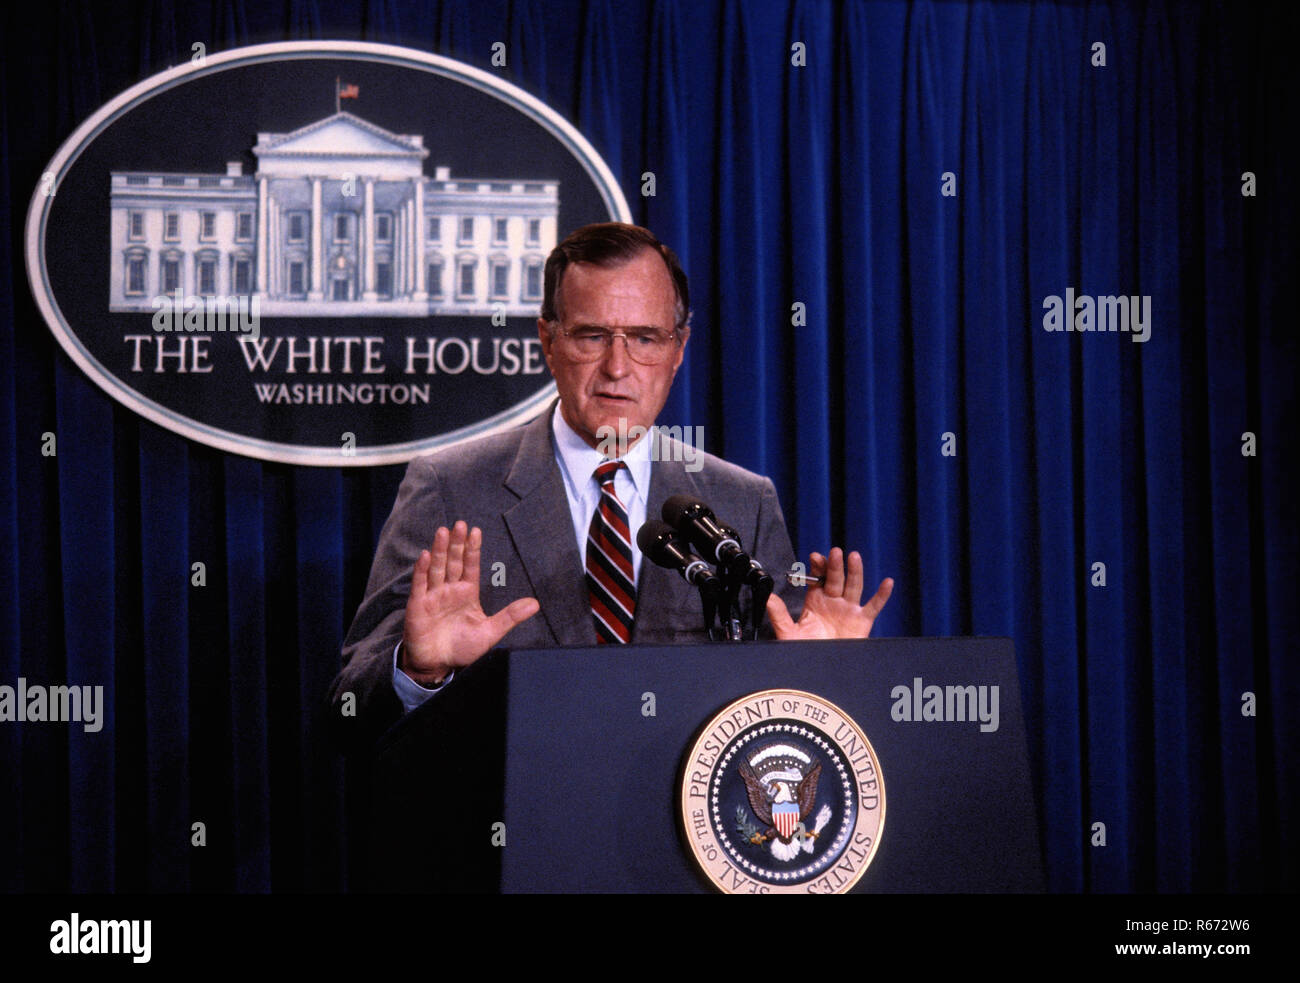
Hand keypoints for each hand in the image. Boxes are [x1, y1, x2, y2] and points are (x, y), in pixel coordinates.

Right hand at [401, 521, 539, 684]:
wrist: (437, 666)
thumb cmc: (462, 648)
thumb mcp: (490, 632)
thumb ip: (510, 616)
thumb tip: (536, 604)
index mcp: (467, 593)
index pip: (471, 566)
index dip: (472, 549)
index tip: (476, 531)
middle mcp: (450, 590)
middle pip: (454, 562)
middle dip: (457, 543)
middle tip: (461, 524)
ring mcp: (433, 596)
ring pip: (437, 568)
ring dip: (440, 550)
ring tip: (443, 532)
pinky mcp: (418, 605)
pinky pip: (420, 584)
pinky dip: (422, 570)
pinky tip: (426, 555)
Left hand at [766, 547, 892, 640]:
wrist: (821, 670)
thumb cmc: (804, 651)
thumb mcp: (789, 633)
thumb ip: (779, 615)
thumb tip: (768, 598)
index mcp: (815, 601)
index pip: (817, 578)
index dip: (818, 567)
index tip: (815, 557)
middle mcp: (833, 601)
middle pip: (836, 579)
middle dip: (835, 566)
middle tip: (834, 553)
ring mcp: (849, 609)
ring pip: (854, 586)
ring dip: (855, 572)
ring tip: (854, 557)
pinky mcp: (862, 621)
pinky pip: (874, 606)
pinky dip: (882, 595)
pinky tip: (887, 583)